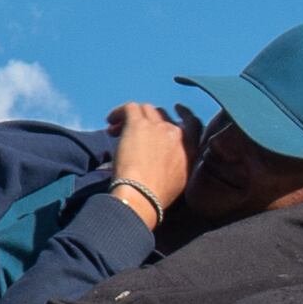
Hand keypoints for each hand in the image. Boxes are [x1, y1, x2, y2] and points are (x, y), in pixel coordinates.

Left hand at [105, 100, 195, 218]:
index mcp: (188, 149)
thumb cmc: (156, 195)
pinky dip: (119, 112)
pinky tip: (110, 121)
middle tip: (133, 134)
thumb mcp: (179, 182)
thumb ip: (178, 165)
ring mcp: (157, 126)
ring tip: (116, 130)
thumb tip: (165, 160)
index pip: (192, 123)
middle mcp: (176, 134)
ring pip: (145, 109)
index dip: (184, 114)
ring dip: (132, 118)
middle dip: (148, 122)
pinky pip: (130, 107)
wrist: (142, 195)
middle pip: (163, 116)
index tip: (175, 109)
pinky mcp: (138, 124)